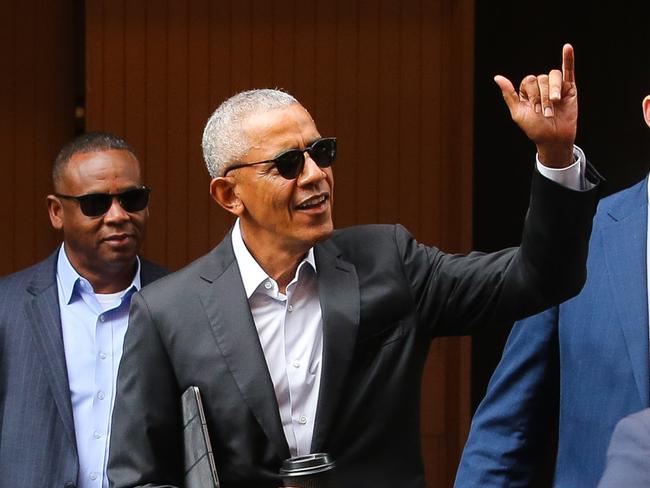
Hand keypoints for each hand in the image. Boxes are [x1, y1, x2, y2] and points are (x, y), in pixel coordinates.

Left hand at [496, 43, 576, 166]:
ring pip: (554, 76)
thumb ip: (509, 94)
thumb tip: (497, 77)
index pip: (528, 81)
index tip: (534, 110)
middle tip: (545, 112)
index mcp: (527, 91)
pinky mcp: (569, 88)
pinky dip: (568, 58)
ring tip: (555, 103)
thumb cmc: (535, 128)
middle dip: (542, 96)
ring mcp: (556, 86)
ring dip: (553, 90)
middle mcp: (541, 86)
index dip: (531, 95)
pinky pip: (569, 70)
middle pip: (541, 79)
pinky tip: (567, 47)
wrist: (554, 138)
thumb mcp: (518, 112)